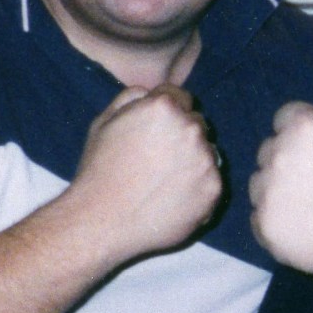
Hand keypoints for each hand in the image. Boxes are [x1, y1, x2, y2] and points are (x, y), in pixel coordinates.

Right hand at [71, 84, 222, 264]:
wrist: (101, 220)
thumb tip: (150, 92)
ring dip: (191, 161)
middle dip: (180, 135)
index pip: (179, 96)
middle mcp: (191, 128)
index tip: (152, 132)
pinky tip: (170, 198)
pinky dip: (196, 188)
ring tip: (161, 182)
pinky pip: (211, 181)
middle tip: (155, 160)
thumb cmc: (98, 171)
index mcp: (164, 107)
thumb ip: (130, 98)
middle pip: (195, 123)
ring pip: (206, 152)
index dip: (164, 113)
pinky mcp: (214, 190)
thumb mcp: (103, 122)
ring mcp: (205, 160)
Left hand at [250, 101, 312, 271]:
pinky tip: (301, 229)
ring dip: (275, 190)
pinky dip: (275, 222)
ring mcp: (267, 191)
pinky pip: (259, 218)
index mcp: (304, 128)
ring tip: (307, 207)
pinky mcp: (265, 225)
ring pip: (259, 184)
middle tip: (312, 180)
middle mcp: (278, 155)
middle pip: (269, 150)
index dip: (301, 132)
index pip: (286, 116)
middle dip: (287, 161)